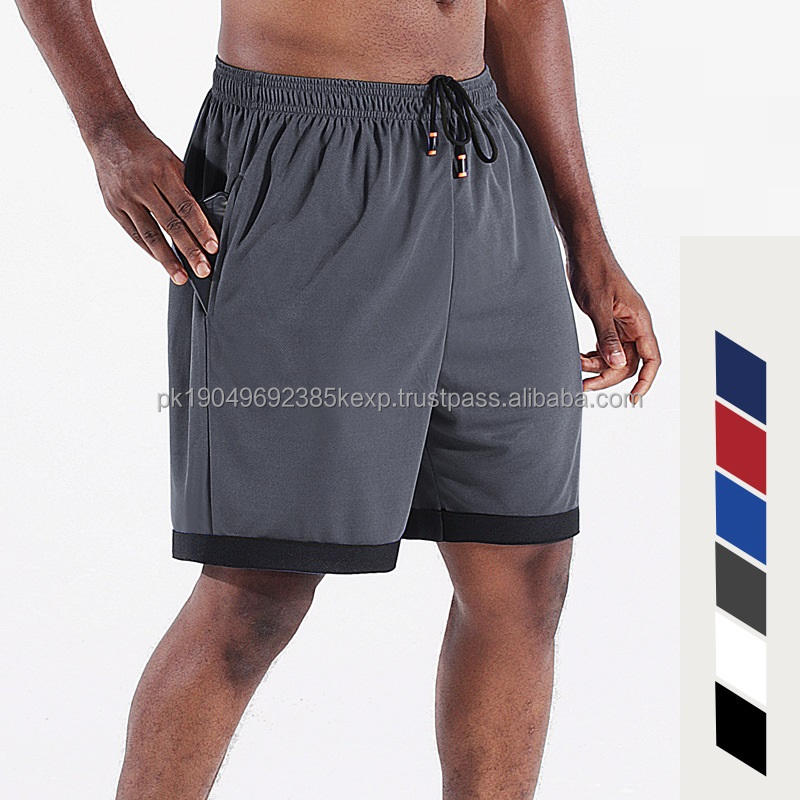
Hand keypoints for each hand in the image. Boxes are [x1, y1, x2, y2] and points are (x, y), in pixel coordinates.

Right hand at [88, 117, 217, 284]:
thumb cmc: (146, 147)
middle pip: (170, 224)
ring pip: (150, 234)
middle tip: (203, 270)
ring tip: (181, 276)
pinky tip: (162, 262)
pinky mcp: (113, 206)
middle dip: (189, 250)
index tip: (212, 248)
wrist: (109, 133)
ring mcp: (124, 198)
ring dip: (167, 259)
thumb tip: (204, 217)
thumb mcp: (171, 160)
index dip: (200, 229)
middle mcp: (141, 186)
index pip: (186, 207)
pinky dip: (149, 249)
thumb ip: (184, 187)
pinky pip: (134, 233)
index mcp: (161, 172)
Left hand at [567, 241, 660, 402]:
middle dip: (608, 377)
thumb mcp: (597, 306)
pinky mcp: (608, 321)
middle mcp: (634, 325)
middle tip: (582, 385)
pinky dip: (593, 356)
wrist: (583, 251)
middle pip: (630, 363)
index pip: (652, 358)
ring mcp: (621, 324)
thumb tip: (619, 364)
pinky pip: (606, 348)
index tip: (633, 398)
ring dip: (596, 366)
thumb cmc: (593, 271)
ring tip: (574, 364)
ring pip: (615, 357)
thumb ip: (607, 337)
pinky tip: (578, 356)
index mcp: (639, 321)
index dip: (646, 381)